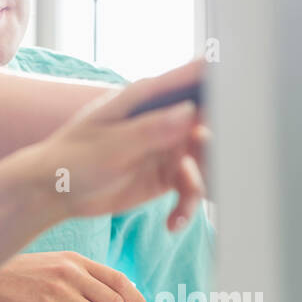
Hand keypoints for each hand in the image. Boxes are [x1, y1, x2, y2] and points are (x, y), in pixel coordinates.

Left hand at [20, 58, 207, 229]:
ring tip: (186, 197)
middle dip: (223, 141)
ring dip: (203, 180)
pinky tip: (173, 223)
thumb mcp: (111, 145)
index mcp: (148, 96)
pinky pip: (191, 190)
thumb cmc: (72, 157)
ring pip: (207, 159)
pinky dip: (186, 207)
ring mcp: (167, 147)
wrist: (53, 191)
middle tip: (219, 161)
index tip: (248, 96)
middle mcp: (164, 118)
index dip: (224, 79)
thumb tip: (191, 112)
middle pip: (210, 120)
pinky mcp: (165, 176)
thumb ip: (151, 130)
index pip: (192, 77)